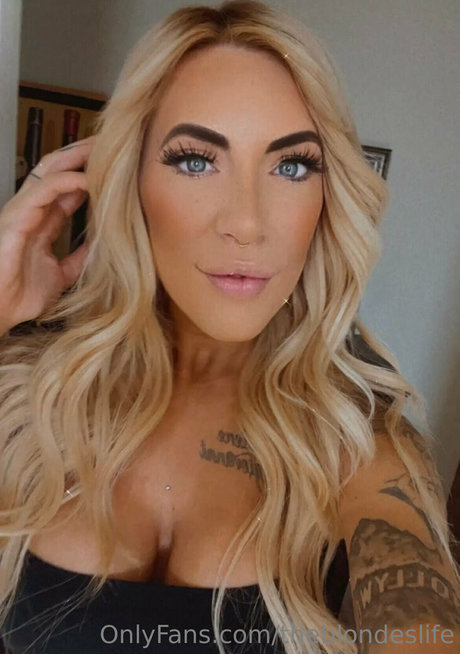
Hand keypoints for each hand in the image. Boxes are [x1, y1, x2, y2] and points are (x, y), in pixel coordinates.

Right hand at [0, 136, 93, 332]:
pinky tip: (89, 180)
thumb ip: (80, 257)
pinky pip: (43, 190)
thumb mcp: (63, 274)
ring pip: (50, 171)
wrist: (0, 310)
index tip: (116, 165)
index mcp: (42, 221)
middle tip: (111, 144)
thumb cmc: (22, 295)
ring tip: (103, 149)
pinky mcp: (16, 217)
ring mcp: (22, 211)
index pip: (67, 186)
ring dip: (78, 157)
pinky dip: (67, 181)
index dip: (89, 173)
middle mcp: (32, 210)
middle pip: (58, 169)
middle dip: (84, 154)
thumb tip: (102, 246)